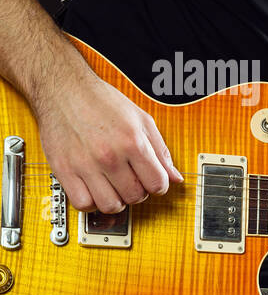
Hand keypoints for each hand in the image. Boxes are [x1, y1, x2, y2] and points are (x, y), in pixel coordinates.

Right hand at [32, 62, 182, 212]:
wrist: (64, 89)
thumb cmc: (103, 102)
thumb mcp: (142, 120)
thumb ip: (161, 151)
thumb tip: (176, 178)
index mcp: (133, 142)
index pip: (157, 184)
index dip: (159, 185)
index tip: (152, 181)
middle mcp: (109, 156)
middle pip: (135, 197)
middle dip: (139, 192)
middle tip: (132, 180)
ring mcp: (85, 164)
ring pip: (110, 205)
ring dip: (116, 200)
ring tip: (114, 186)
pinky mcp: (64, 169)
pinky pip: (82, 203)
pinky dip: (91, 203)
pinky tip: (94, 190)